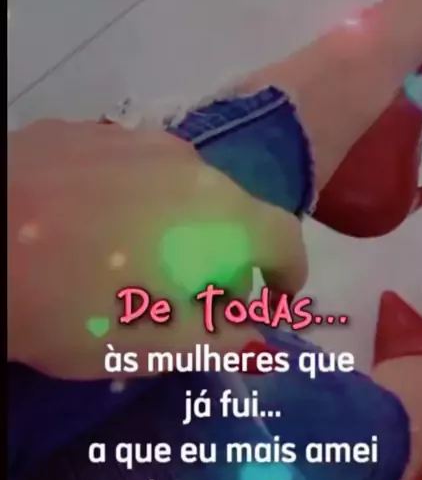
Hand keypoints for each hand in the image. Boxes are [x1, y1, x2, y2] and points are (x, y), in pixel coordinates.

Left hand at [8, 120, 306, 378]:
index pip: (285, 239)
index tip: (275, 300)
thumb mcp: (155, 347)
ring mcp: (134, 140)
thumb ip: (222, 338)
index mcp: (220, 217)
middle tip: (189, 297)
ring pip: (177, 188)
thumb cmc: (74, 308)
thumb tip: (251, 330)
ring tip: (128, 261)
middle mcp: (189, 165)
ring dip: (174, 225)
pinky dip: (126, 200)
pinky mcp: (84, 131)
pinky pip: (127, 170)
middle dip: (224, 258)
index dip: (289, 275)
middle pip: (230, 213)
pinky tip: (83, 228)